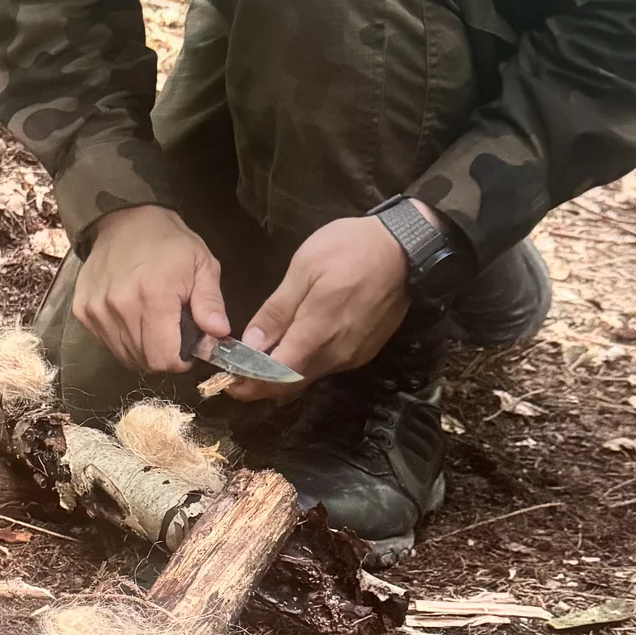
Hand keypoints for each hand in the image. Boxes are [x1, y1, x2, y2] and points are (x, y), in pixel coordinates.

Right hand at [73, 204, 227, 376]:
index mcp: (153, 298)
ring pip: (124, 355)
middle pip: (144, 361)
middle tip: (172, 333)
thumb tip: (220, 333)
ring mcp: (96, 310)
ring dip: (142, 348)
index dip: (180, 361)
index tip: (187, 348)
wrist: (125, 219)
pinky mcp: (82, 311)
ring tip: (152, 323)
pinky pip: (106, 343)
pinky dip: (122, 338)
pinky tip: (132, 317)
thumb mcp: (202, 266)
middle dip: (163, 355)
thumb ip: (210, 303)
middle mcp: (119, 307)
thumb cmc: (169, 243)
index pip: (163, 359)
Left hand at [225, 214, 412, 401]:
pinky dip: (305, 366)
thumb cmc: (351, 249)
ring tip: (260, 363)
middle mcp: (337, 355)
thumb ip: (277, 311)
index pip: (276, 376)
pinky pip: (327, 367)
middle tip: (237, 377)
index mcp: (317, 334)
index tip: (228, 381)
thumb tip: (251, 345)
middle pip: (292, 385)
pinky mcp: (365, 352)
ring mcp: (353, 356)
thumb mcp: (304, 268)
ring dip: (283, 377)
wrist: (407, 248)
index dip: (249, 384)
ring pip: (310, 378)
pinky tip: (294, 350)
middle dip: (261, 386)